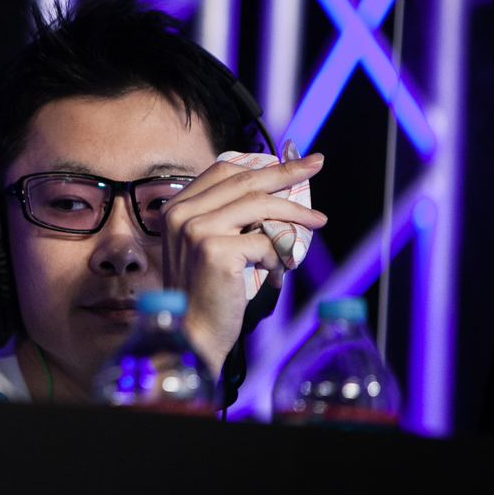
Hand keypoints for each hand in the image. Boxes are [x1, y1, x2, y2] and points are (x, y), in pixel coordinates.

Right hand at [158, 151, 327, 371]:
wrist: (192, 332)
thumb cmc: (206, 293)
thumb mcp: (208, 246)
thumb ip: (228, 218)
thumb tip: (275, 193)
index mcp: (176, 208)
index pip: (223, 171)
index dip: (261, 164)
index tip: (290, 161)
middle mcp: (182, 214)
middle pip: (244, 180)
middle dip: (286, 171)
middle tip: (315, 164)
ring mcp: (196, 231)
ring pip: (259, 205)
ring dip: (295, 212)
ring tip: (317, 221)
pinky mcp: (215, 251)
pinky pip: (265, 242)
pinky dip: (279, 256)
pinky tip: (277, 271)